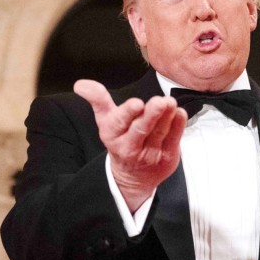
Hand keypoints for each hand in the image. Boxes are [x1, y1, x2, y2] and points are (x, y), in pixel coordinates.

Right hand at [74, 79, 186, 210]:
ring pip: (159, 133)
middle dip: (151, 115)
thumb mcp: (106, 120)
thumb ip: (98, 100)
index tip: (137, 103)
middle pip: (141, 129)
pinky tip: (180, 113)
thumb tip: (80, 84)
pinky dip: (178, 127)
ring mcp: (149, 154)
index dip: (128, 112)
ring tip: (171, 103)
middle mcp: (129, 146)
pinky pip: (173, 141)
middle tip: (161, 101)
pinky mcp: (166, 158)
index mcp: (112, 134)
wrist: (133, 176)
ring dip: (167, 117)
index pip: (118, 122)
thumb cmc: (121, 139)